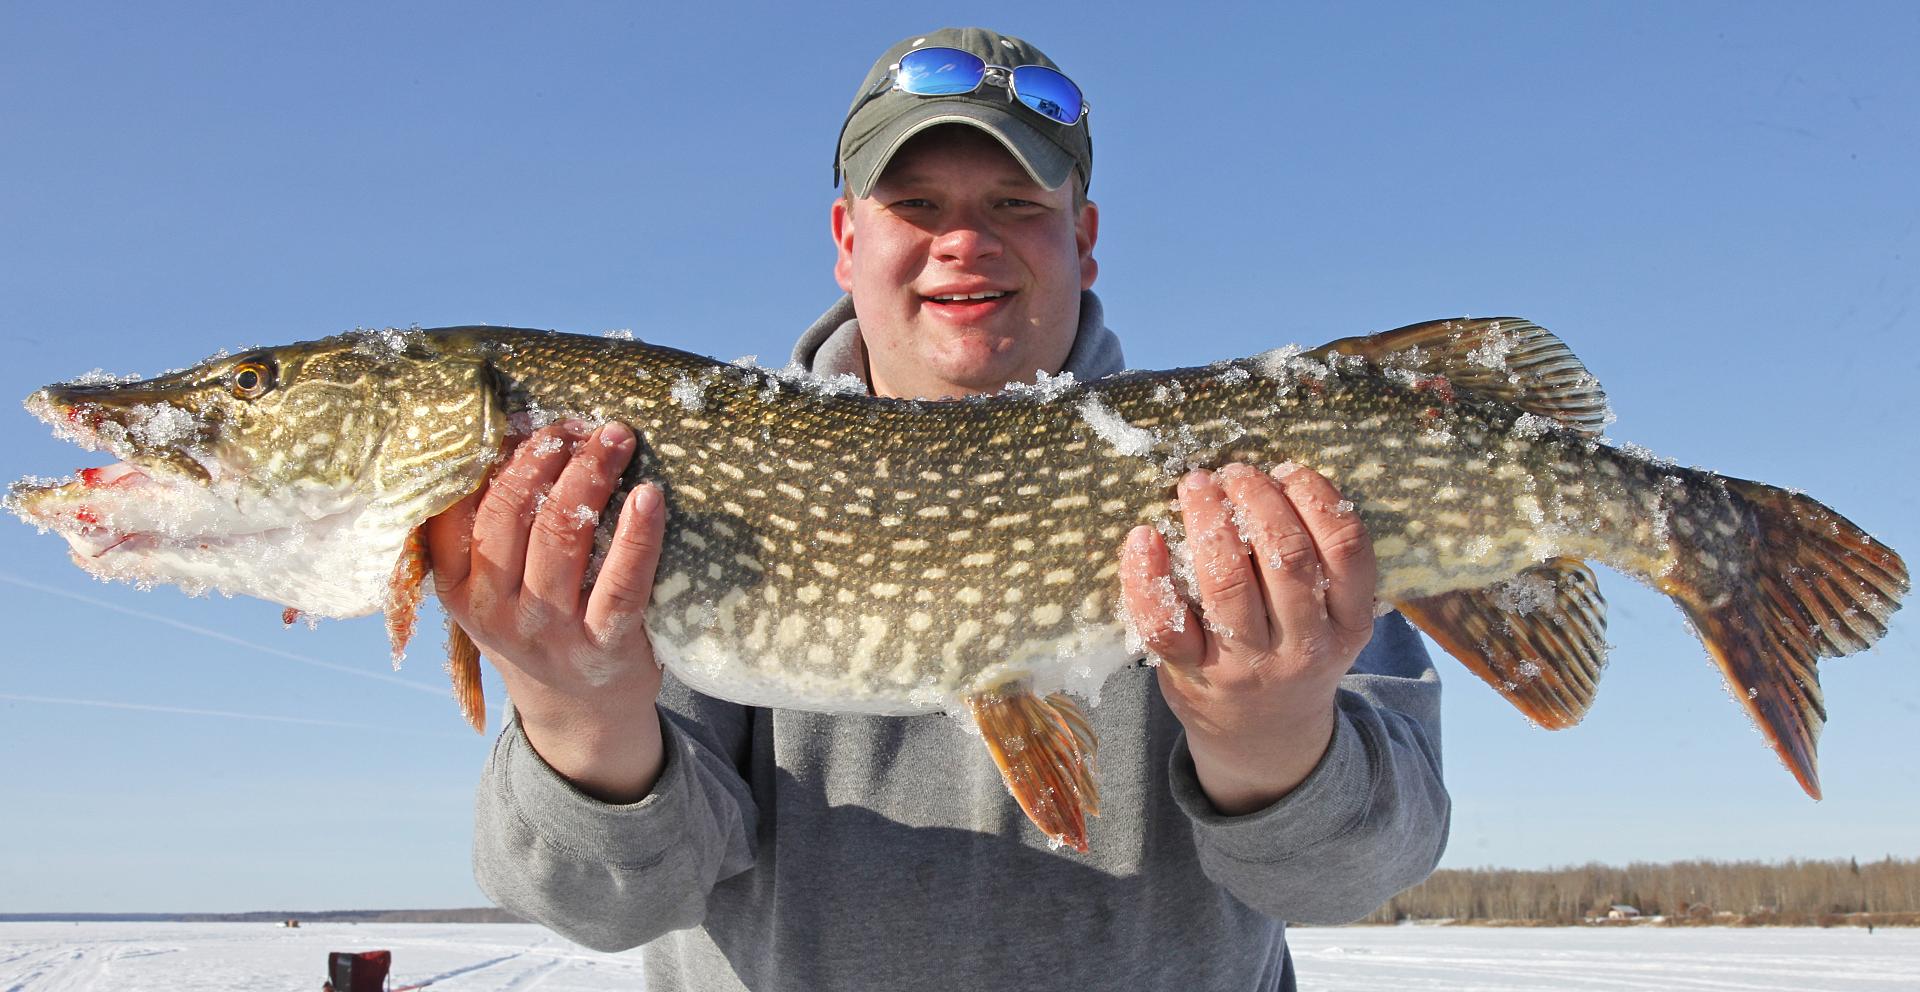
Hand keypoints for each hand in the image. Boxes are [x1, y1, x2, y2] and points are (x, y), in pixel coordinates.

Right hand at [425, 419, 669, 802]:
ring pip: (560, 540)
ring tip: (615, 437)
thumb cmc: (538, 625)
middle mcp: (494, 610)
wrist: (580, 713)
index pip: (453, 512)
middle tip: (574, 422)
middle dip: (543, 457)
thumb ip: (492, 528)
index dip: (490, 459)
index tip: (523, 421)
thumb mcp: (494, 587)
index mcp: (458, 587)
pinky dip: (636, 537)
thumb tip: (521, 430)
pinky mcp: (602, 647)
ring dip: (589, 477)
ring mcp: (548, 632)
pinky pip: (620, 585)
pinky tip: (649, 497)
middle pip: (510, 515)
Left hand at [1120, 463, 1377, 813]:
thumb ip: (1321, 562)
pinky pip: (1164, 622)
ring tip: (1197, 486)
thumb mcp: (1332, 620)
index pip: (1346, 548)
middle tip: (1235, 473)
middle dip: (1257, 499)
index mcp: (1349, 623)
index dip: (1316, 496)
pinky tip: (1144, 537)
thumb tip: (1275, 476)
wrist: (1264, 740)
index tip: (1286, 471)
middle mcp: (1304, 646)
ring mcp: (1245, 665)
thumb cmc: (1293, 654)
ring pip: (1226, 582)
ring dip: (1210, 520)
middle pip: (1287, 557)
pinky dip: (1147, 575)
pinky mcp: (1191, 675)